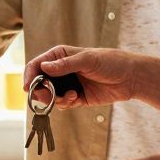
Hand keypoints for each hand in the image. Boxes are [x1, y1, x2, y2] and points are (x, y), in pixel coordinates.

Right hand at [23, 45, 140, 109]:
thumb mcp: (87, 60)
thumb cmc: (111, 62)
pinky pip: (62, 104)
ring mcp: (68, 84)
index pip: (37, 65)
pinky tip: (77, 99)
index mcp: (60, 56)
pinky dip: (66, 104)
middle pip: (40, 83)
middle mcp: (61, 70)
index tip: (28, 88)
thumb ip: (65, 65)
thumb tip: (44, 67)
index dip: (29, 76)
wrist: (130, 78)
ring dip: (56, 99)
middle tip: (50, 97)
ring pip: (50, 96)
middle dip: (42, 92)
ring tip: (71, 97)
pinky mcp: (76, 97)